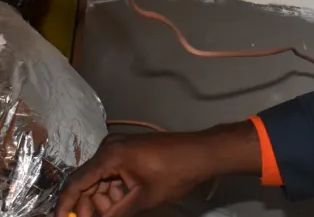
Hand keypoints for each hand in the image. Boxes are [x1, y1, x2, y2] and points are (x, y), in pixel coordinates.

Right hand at [56, 122, 261, 216]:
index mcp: (109, 155)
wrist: (202, 154)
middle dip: (89, 206)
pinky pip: (112, 172)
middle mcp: (109, 147)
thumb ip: (114, 214)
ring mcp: (120, 147)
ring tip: (116, 212)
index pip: (76, 183)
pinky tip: (123, 202)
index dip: (66, 206)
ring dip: (104, 199)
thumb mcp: (143, 198)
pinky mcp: (130, 150)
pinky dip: (114, 189)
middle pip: (87, 182)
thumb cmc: (175, 173)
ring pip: (100, 179)